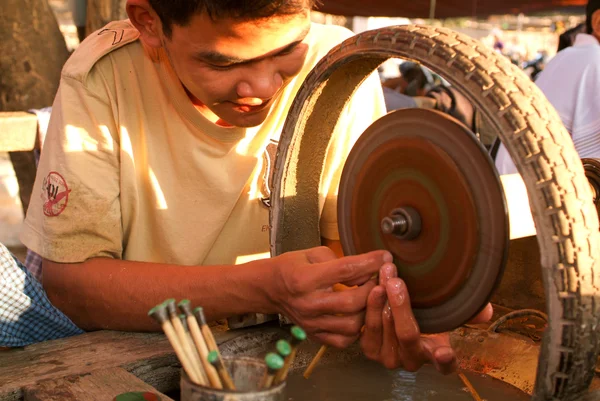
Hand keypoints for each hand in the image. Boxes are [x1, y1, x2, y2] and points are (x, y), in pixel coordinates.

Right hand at [272, 246, 392, 348]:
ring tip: (370, 297)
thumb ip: (340, 259)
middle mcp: (308, 304)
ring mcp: (311, 323)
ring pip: (352, 325)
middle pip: (353, 301)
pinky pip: (344, 340)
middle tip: (379, 278)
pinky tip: (358, 315)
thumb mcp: (312, 253)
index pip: (346, 270)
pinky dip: (357, 329)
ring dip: (368, 310)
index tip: (385, 257)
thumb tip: (369, 266)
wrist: (269, 288)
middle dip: (373, 288)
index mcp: (305, 279)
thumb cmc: (291, 268)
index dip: (370, 263)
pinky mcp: (314, 335)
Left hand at [360, 263, 493, 373]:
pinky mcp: (370, 349)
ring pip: (384, 329)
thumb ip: (469, 311)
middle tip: (397, 282)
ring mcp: (389, 356)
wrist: (397, 313)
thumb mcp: (448, 312)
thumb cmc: (427, 313)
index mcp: (438, 357)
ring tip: (385, 276)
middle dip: (402, 306)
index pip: (446, 365)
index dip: (445, 360)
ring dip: (382, 300)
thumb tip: (485, 310)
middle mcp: (413, 361)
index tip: (444, 352)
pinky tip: (374, 287)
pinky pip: (368, 328)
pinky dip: (371, 305)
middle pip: (407, 335)